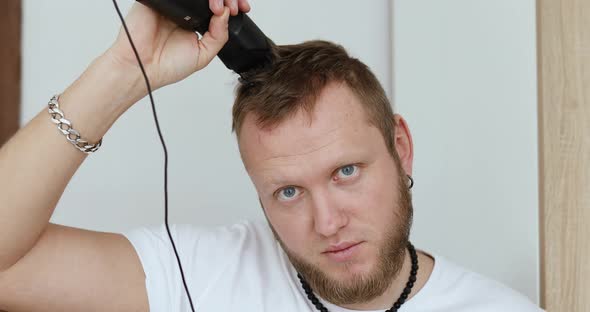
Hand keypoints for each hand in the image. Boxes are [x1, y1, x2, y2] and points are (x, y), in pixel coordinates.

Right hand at [104, 0, 250, 92]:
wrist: (142, 68)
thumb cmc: (167, 66)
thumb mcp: (203, 55)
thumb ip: (218, 35)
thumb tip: (226, 12)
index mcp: (196, 22)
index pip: (218, 6)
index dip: (232, 4)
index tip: (243, 8)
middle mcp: (185, 11)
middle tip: (232, 8)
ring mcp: (172, 3)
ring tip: (218, 7)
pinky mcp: (157, 0)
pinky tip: (203, 2)